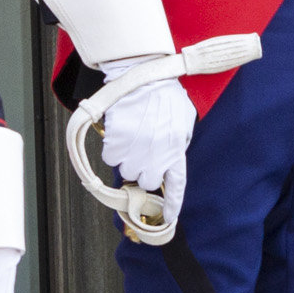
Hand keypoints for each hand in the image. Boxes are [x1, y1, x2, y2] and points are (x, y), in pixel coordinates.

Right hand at [97, 53, 195, 228]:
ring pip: (125, 170)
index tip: (168, 217)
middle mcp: (157, 153)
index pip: (176, 184)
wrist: (144, 75)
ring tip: (133, 137)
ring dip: (127, 158)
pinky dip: (113, 148)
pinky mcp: (117, 141)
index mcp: (176, 148)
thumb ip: (177, 144)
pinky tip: (121, 132)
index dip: (172, 203)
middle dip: (143, 171)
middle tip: (143, 151)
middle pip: (146, 181)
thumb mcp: (182, 121)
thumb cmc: (165, 95)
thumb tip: (169, 161)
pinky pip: (110, 158)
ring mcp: (136, 149)